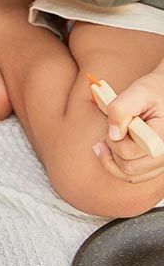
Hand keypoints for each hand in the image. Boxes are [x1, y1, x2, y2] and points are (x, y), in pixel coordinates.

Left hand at [92, 68, 163, 183]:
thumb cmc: (157, 90)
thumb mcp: (139, 91)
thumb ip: (121, 109)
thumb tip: (113, 134)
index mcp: (163, 140)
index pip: (128, 152)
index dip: (113, 139)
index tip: (114, 124)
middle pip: (128, 168)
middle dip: (112, 149)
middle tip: (111, 130)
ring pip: (131, 175)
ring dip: (113, 159)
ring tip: (108, 140)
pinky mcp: (159, 163)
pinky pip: (136, 175)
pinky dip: (121, 164)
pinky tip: (114, 147)